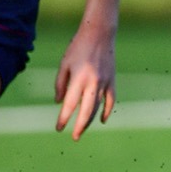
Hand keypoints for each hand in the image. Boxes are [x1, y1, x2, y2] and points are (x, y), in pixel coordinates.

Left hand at [54, 22, 116, 140]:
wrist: (99, 34)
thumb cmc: (77, 48)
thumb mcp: (64, 64)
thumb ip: (60, 84)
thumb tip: (60, 103)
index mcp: (78, 78)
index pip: (70, 104)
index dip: (63, 118)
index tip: (58, 128)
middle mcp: (93, 82)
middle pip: (86, 110)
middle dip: (79, 126)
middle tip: (74, 137)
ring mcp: (104, 82)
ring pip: (98, 107)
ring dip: (90, 121)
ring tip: (82, 130)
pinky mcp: (112, 81)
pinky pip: (110, 100)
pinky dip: (106, 111)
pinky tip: (101, 120)